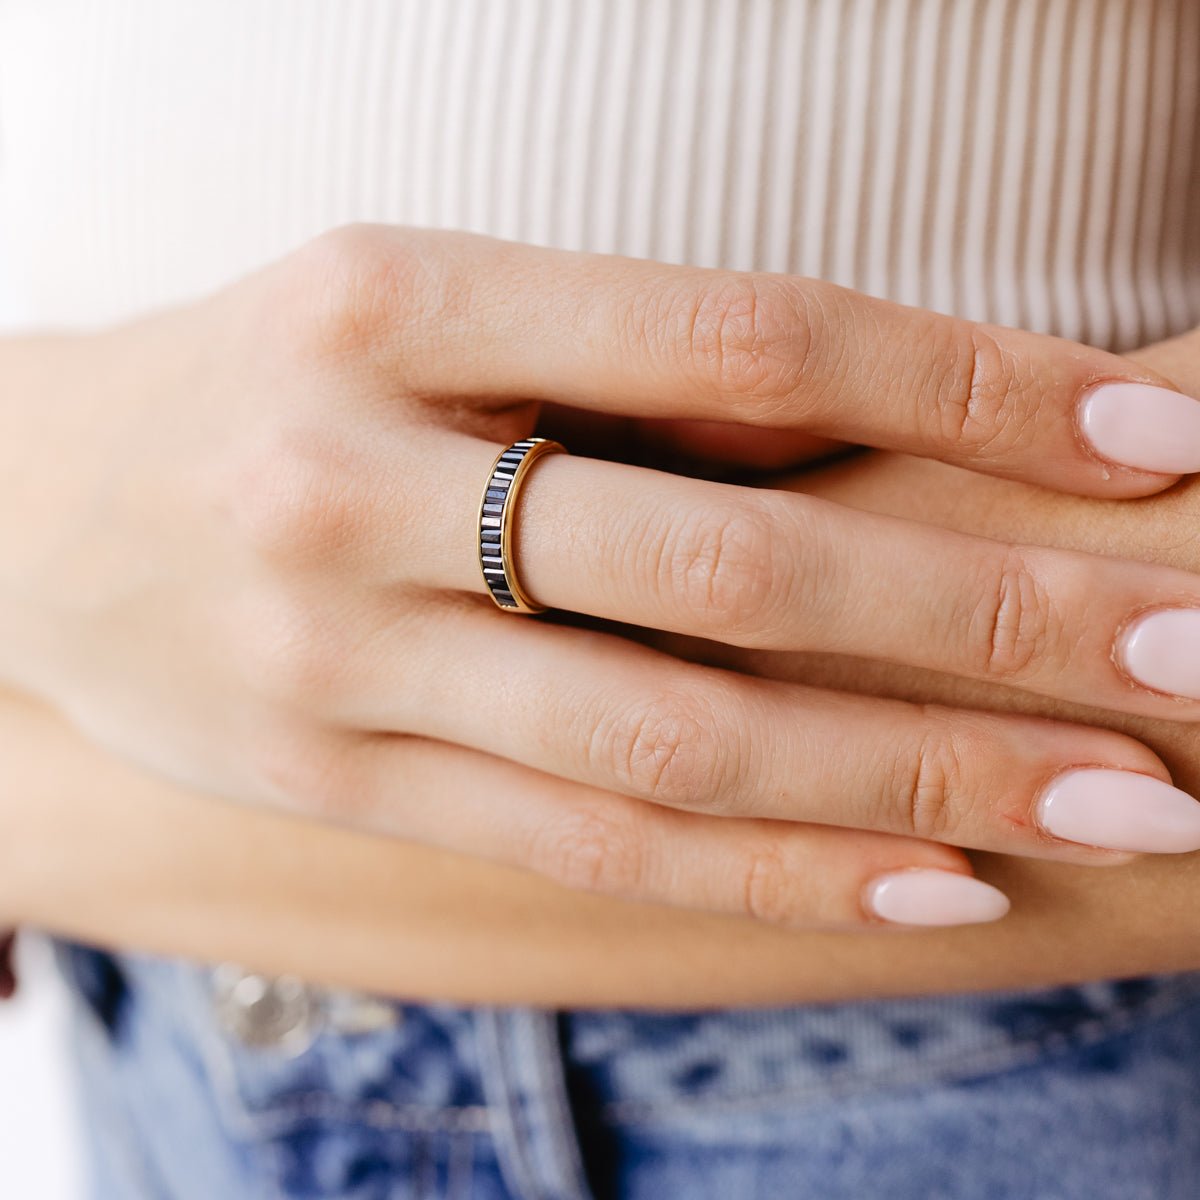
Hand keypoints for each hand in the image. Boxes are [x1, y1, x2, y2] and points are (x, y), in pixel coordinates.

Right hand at [8, 225, 1199, 930]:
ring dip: (921, 775)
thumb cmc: (267, 378)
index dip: (961, 381)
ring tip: (1118, 797)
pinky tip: (934, 881)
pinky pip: (588, 849)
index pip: (737, 335)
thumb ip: (627, 373)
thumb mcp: (419, 312)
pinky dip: (776, 873)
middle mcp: (353, 480)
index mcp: (389, 301)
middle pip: (735, 560)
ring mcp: (333, 658)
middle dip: (990, 610)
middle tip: (1190, 655)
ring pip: (678, 740)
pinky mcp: (332, 787)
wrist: (40, 504)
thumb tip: (891, 427)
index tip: (1145, 438)